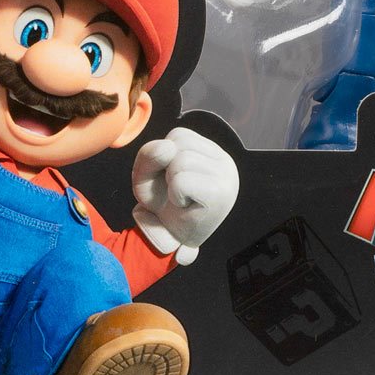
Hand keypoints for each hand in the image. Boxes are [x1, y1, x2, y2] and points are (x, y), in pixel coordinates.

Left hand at [132, 128, 239, 265]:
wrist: (169, 240)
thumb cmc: (162, 204)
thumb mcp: (148, 172)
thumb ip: (149, 154)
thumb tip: (167, 147)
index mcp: (212, 152)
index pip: (178, 135)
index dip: (165, 158)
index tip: (173, 180)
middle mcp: (226, 160)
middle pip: (178, 145)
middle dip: (165, 170)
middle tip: (175, 193)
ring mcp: (227, 176)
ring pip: (179, 161)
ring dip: (170, 183)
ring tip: (180, 199)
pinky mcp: (220, 194)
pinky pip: (182, 181)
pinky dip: (175, 194)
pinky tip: (184, 204)